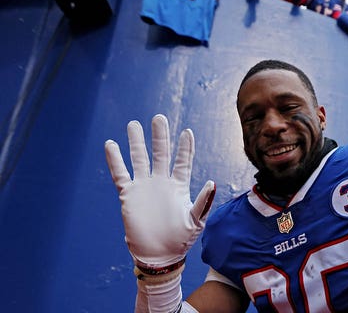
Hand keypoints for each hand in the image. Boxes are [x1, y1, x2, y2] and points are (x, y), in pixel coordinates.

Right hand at [105, 114, 214, 270]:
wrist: (159, 255)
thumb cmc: (181, 240)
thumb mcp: (196, 221)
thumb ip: (203, 201)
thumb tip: (212, 182)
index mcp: (179, 186)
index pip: (183, 161)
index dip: (185, 147)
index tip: (187, 131)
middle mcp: (162, 182)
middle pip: (160, 153)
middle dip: (160, 136)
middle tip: (158, 118)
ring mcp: (145, 187)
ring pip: (139, 159)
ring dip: (137, 142)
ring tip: (133, 125)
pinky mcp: (129, 195)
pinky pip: (120, 174)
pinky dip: (115, 160)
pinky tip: (111, 145)